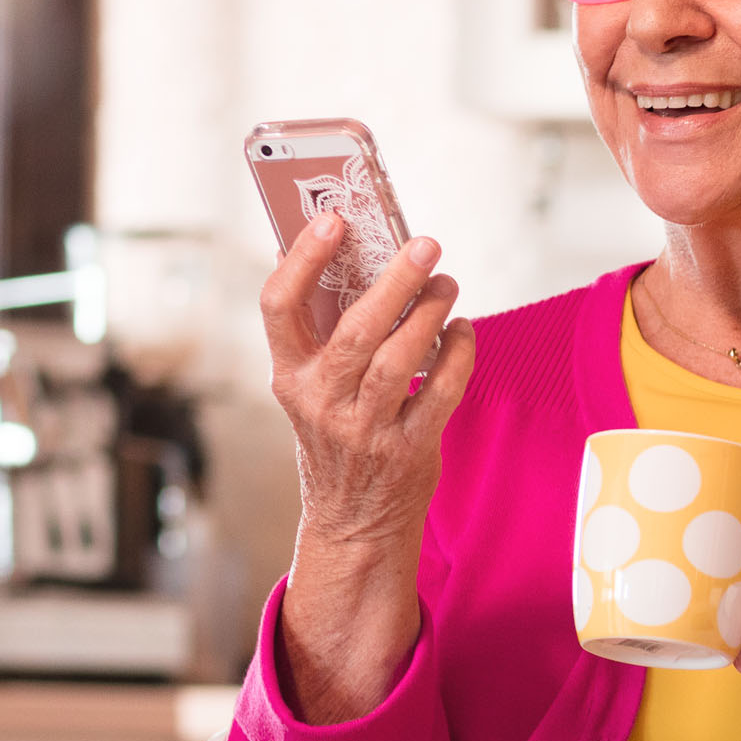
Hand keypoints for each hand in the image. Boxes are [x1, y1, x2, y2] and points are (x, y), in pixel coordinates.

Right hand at [261, 217, 472, 556]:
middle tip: (425, 245)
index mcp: (289, 376)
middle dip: (394, 282)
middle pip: (355, 330)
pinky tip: (463, 331)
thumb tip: (332, 251)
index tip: (333, 218)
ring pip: (400, 359)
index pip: (278, 306)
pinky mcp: (407, 450)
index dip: (302, 258)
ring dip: (431, 314)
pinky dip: (458, 356)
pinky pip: (440, 392)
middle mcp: (321, 402)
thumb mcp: (311, 389)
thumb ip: (321, 333)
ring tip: (447, 284)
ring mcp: (364, 430)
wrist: (352, 522)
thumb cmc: (335, 438)